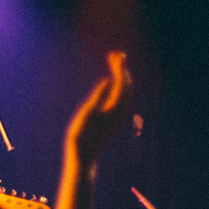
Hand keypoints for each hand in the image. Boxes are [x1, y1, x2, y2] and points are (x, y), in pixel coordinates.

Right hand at [64, 51, 131, 165]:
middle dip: (122, 70)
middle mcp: (121, 112)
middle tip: (116, 55)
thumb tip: (109, 80)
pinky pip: (121, 97)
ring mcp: (118, 116)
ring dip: (121, 77)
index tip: (117, 56)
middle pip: (126, 86)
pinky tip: (114, 81)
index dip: (120, 69)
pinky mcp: (114, 118)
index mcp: (116, 110)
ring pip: (125, 92)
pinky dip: (119, 86)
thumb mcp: (88, 112)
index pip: (122, 84)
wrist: (83, 154)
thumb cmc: (82, 134)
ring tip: (116, 63)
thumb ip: (99, 96)